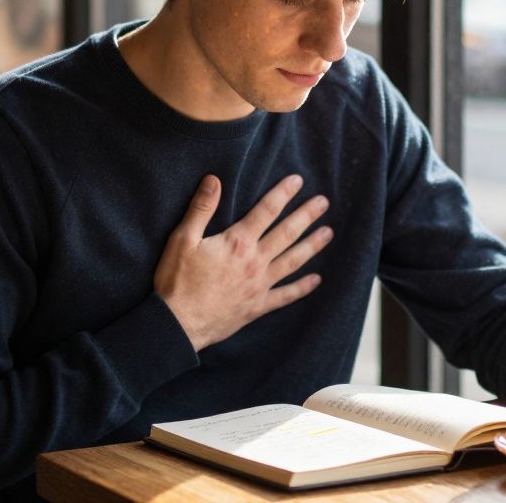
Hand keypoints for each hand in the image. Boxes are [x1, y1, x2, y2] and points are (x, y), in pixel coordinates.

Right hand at [155, 174, 330, 351]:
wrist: (177, 325)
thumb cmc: (176, 281)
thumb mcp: (182, 239)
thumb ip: (201, 209)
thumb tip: (214, 179)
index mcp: (238, 243)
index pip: (266, 211)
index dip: (283, 193)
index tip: (298, 180)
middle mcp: (255, 262)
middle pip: (286, 233)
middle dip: (306, 216)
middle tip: (324, 203)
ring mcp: (259, 286)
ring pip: (292, 261)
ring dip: (312, 246)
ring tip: (329, 233)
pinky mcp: (257, 306)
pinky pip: (285, 296)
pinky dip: (302, 288)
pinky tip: (316, 280)